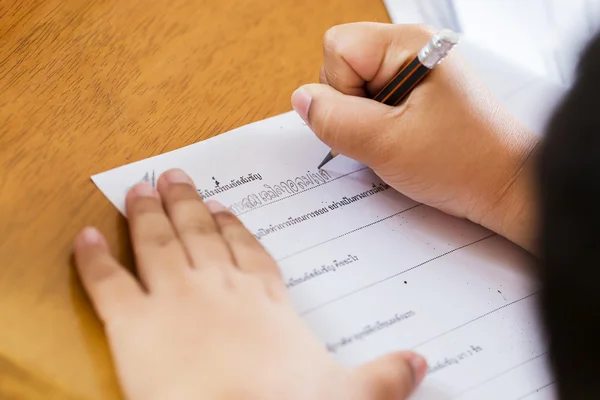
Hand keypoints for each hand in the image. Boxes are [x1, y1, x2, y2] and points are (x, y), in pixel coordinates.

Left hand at [74, 168, 427, 399]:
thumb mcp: (349, 394)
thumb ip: (385, 377)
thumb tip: (422, 365)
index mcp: (263, 301)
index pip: (249, 254)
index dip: (236, 229)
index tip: (227, 210)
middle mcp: (218, 287)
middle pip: (199, 233)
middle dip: (186, 203)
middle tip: (174, 176)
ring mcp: (174, 299)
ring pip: (158, 241)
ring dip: (147, 212)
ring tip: (140, 187)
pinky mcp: (132, 324)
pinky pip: (107, 282)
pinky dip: (92, 258)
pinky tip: (83, 236)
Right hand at [292, 22, 538, 252]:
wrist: (506, 188)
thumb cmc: (464, 163)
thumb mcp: (387, 145)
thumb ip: (335, 120)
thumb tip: (301, 99)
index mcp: (410, 44)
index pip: (337, 47)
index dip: (340, 90)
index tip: (372, 119)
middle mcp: (411, 50)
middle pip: (341, 66)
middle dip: (351, 107)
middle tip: (386, 133)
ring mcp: (413, 72)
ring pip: (354, 89)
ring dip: (363, 121)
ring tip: (398, 140)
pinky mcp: (415, 94)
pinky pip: (372, 103)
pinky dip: (375, 127)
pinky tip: (400, 141)